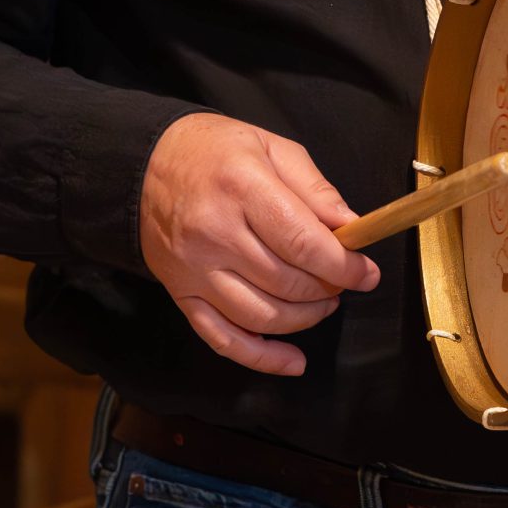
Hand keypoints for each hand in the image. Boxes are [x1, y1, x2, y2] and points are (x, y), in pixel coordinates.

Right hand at [138, 113, 378, 377]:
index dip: (342, 265)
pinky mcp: (181, 294)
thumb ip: (313, 187)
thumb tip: (352, 227)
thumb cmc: (213, 151)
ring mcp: (194, 269)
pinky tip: (293, 361)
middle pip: (286, 282)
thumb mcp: (270, 146)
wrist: (141, 168)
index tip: (366, 274)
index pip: (302, 241)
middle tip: (342, 281)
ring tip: (324, 303)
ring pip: (261, 315)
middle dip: (327, 288)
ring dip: (304, 318)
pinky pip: (223, 338)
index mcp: (241, 187)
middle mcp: (215, 233)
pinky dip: (261, 357)